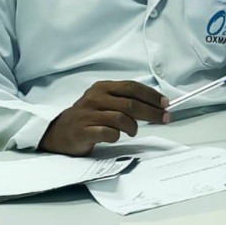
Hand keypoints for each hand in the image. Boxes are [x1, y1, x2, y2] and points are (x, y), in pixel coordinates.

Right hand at [39, 80, 169, 155]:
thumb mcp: (105, 102)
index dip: (151, 96)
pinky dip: (117, 136)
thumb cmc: (88, 117)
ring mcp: (88, 114)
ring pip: (121, 119)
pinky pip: (108, 133)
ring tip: (133, 131)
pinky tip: (116, 137)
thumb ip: (125, 101)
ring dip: (133, 127)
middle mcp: (95, 98)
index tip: (165, 104)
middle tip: (164, 119)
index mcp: (102, 87)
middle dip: (152, 112)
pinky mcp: (83, 131)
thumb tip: (156, 105)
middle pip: (130, 104)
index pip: (132, 87)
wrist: (59, 132)